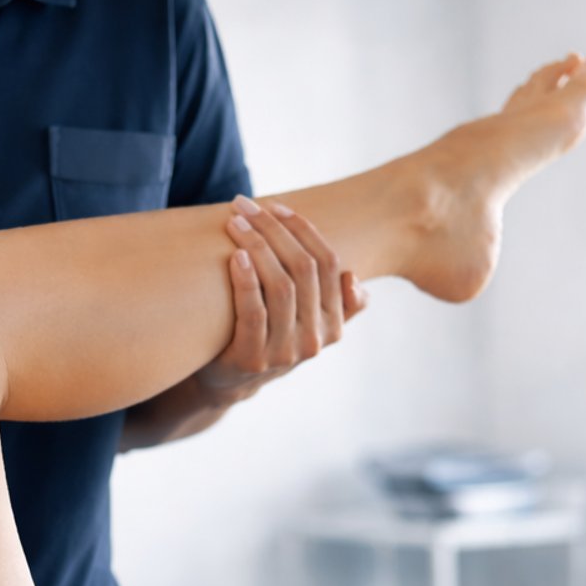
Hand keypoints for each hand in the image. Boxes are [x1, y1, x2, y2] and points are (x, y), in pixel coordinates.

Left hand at [197, 196, 367, 402]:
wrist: (231, 381)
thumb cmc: (269, 335)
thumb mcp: (307, 321)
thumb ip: (335, 303)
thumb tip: (353, 279)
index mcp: (334, 324)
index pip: (328, 263)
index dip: (302, 229)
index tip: (275, 206)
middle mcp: (315, 339)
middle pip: (303, 269)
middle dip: (273, 229)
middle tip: (245, 205)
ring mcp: (286, 352)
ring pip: (280, 286)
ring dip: (257, 246)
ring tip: (235, 223)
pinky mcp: (254, 360)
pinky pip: (254, 312)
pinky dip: (246, 280)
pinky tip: (235, 256)